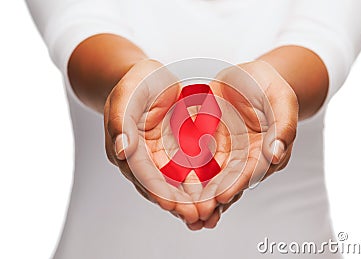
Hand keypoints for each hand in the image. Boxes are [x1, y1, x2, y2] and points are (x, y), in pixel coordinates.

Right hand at [103, 59, 199, 223]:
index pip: (141, 174)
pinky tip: (214, 195)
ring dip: (191, 200)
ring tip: (208, 213)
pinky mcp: (178, 151)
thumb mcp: (127, 95)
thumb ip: (121, 121)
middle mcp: (144, 158)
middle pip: (160, 185)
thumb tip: (121, 150)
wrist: (152, 78)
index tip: (172, 206)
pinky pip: (190, 170)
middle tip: (196, 216)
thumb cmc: (137, 83)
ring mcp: (161, 156)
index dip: (157, 190)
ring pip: (176, 183)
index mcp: (127, 148)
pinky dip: (200, 184)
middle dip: (178, 203)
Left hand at [194, 60, 298, 227]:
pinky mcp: (206, 138)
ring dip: (197, 192)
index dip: (238, 184)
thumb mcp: (282, 101)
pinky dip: (183, 170)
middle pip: (228, 180)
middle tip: (199, 213)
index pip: (252, 171)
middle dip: (213, 197)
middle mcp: (244, 155)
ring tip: (182, 208)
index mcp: (265, 150)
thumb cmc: (270, 85)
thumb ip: (284, 127)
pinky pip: (193, 155)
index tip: (223, 196)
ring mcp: (224, 148)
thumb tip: (276, 155)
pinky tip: (170, 182)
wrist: (249, 74)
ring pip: (209, 175)